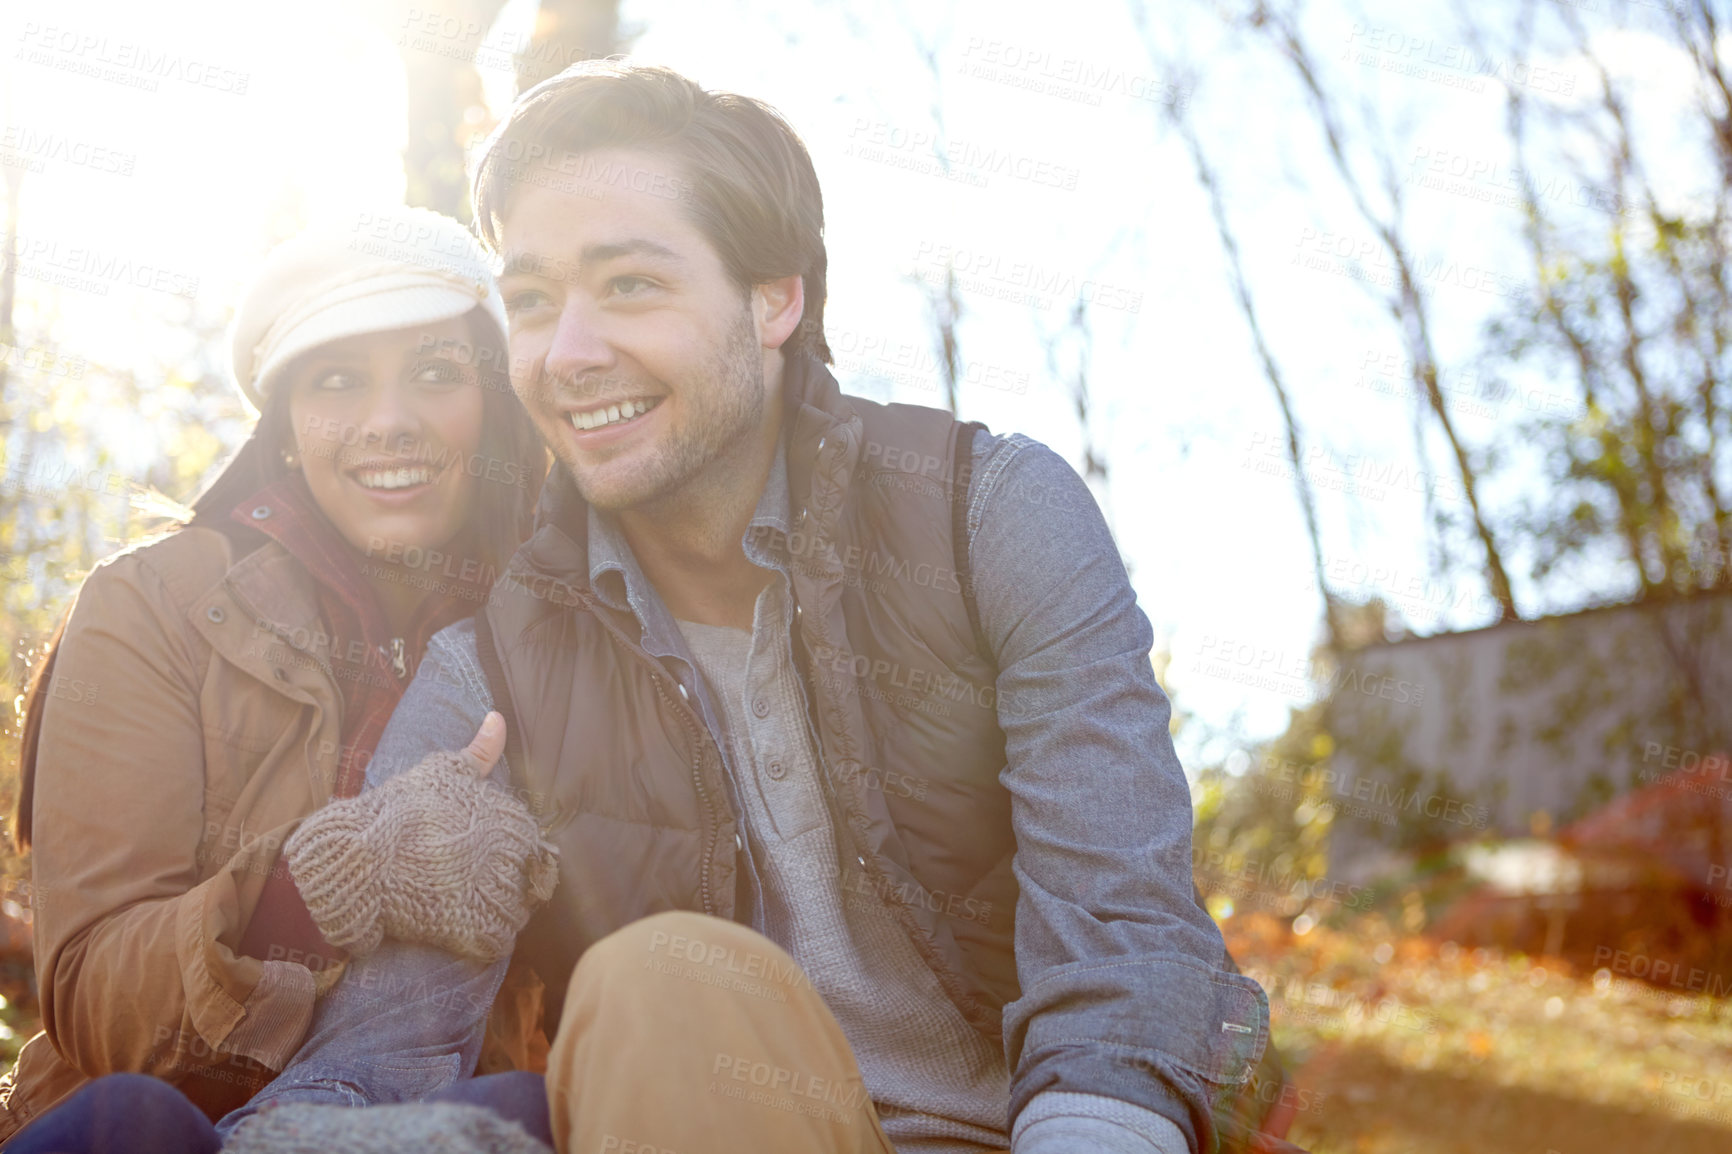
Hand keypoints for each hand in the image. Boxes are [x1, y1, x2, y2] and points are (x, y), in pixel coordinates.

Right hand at [285, 713, 558, 959]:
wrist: (358, 859)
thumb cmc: (400, 812)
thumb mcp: (442, 772)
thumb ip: (480, 751)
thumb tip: (498, 717)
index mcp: (515, 824)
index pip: (529, 847)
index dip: (502, 854)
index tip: (474, 855)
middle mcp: (516, 860)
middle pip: (526, 880)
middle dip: (501, 883)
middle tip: (462, 880)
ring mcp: (499, 897)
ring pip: (516, 911)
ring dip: (494, 910)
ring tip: (458, 900)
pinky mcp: (481, 932)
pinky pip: (499, 940)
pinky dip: (482, 937)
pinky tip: (457, 924)